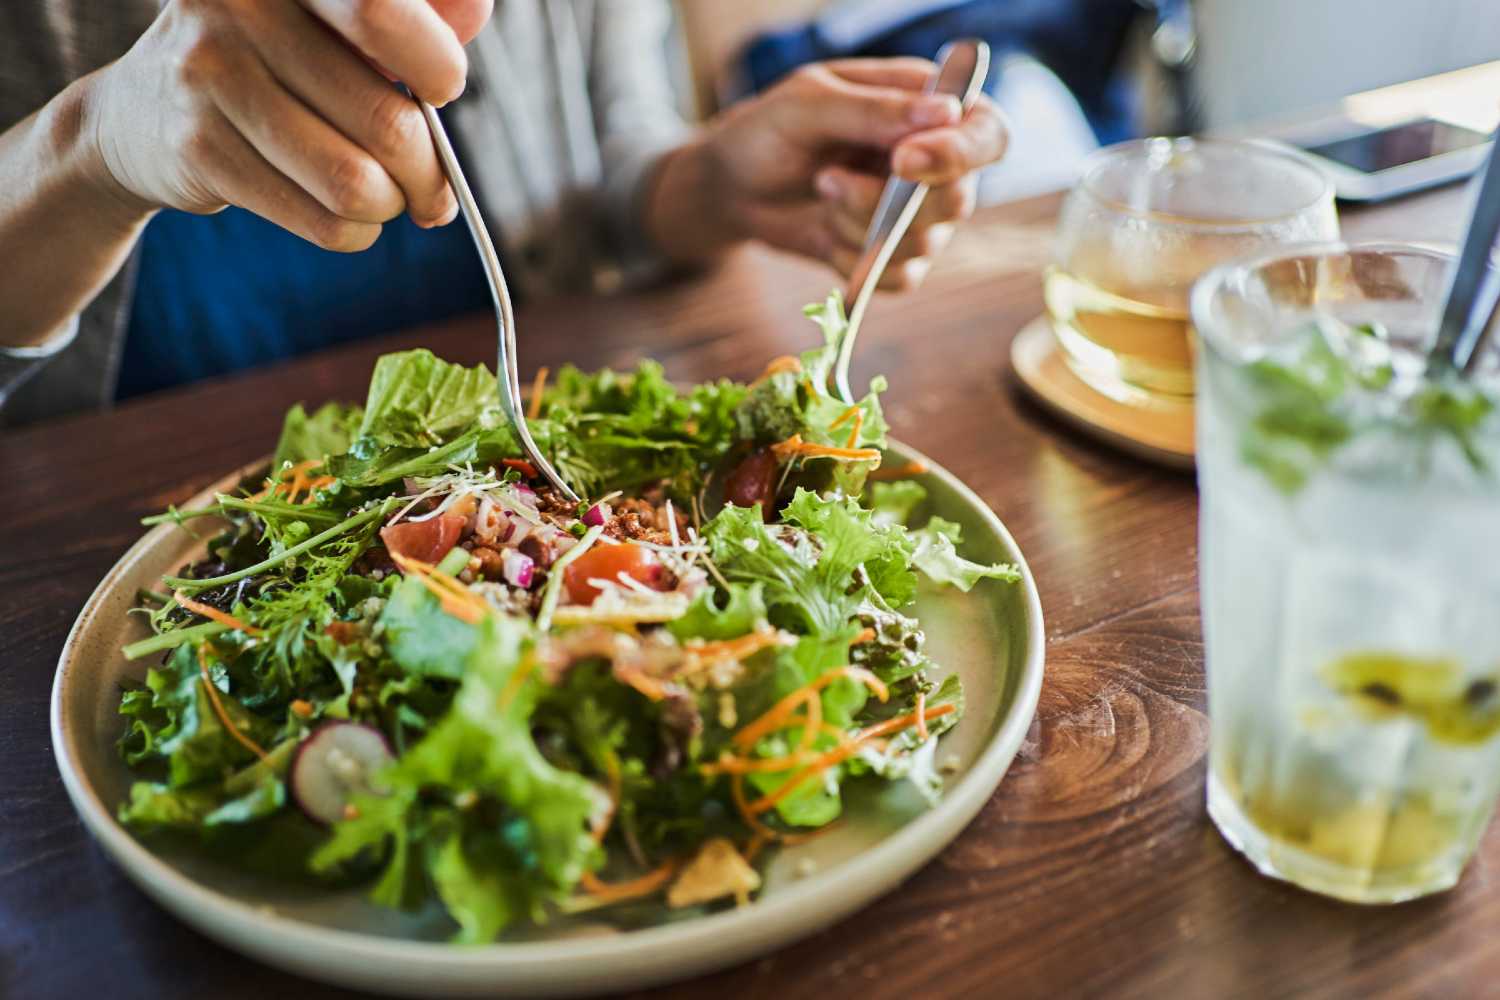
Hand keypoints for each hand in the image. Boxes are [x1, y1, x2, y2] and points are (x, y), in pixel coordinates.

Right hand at [85, 0, 492, 251]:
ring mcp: (212, 75)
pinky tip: (348, 217)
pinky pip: (323, 221)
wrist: (143, 109)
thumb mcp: (334, 22)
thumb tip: (475, 11)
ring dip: (393, 207)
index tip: (441, 88)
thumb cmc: (273, 60)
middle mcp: (241, 6)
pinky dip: (355, 232)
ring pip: (357, 185)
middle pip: (387, 122)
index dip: (437, 66)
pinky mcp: (200, 148)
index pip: (384, 14)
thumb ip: (409, 16)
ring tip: (388, 199)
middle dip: (430, 172)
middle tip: (432, 186)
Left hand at [673, 58, 1007, 289]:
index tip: (902, 161)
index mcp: (931, 107)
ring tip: (820, 189)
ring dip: (859, 226)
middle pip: (958, 200)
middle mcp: (938, 162)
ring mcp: (920, 214)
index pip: (987, 135)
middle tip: (828, 178)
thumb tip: (944, 111)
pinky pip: (901, 278)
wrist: (733, 186)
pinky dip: (857, 263)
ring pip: (923, 243)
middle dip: (884, 201)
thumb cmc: (770, 130)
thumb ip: (873, 110)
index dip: (958, 154)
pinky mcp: (896, 256)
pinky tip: (825, 233)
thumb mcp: (808, 105)